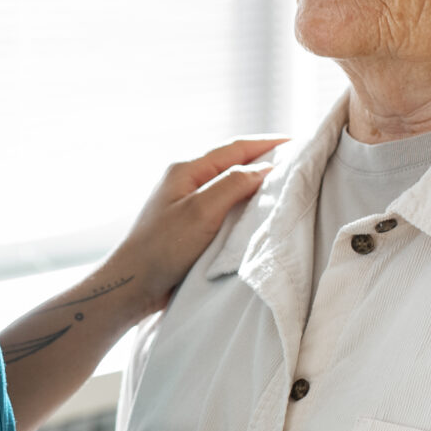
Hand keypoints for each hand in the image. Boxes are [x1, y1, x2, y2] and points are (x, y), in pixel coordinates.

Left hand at [109, 136, 284, 310]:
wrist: (132, 287)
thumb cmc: (161, 249)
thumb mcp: (201, 212)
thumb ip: (233, 185)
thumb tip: (264, 169)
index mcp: (186, 170)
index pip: (235, 148)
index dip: (268, 144)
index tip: (298, 143)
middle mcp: (186, 183)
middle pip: (233, 164)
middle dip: (265, 161)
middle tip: (298, 163)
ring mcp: (187, 205)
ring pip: (230, 187)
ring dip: (256, 185)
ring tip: (285, 186)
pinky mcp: (190, 227)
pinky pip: (224, 209)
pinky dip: (244, 207)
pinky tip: (259, 215)